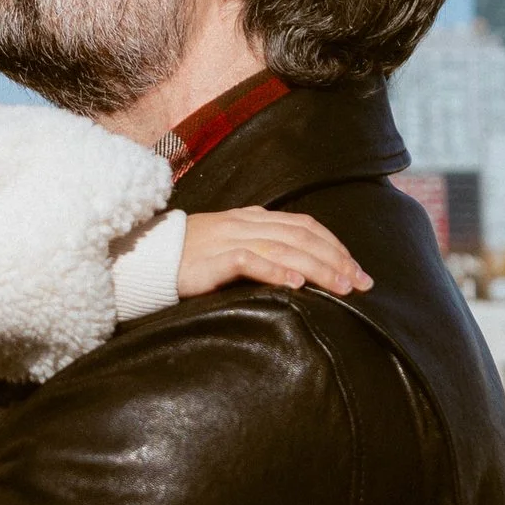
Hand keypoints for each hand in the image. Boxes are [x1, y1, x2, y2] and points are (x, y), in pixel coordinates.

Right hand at [179, 209, 371, 298]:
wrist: (143, 258)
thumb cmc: (185, 259)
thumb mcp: (226, 246)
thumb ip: (257, 248)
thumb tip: (296, 268)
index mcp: (251, 218)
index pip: (304, 226)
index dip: (334, 245)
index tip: (357, 269)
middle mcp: (245, 223)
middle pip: (302, 237)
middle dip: (337, 259)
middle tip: (361, 283)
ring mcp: (228, 239)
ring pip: (285, 248)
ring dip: (318, 268)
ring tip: (342, 287)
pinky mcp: (212, 260)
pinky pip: (250, 261)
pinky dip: (277, 271)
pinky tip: (297, 285)